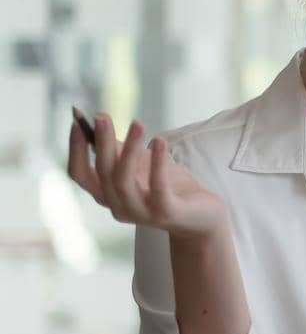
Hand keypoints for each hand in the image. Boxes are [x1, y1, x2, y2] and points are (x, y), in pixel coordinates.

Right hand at [67, 113, 226, 237]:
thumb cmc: (169, 187)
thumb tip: (99, 121)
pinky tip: (159, 141)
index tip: (77, 120)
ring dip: (128, 149)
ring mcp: (140, 212)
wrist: (202, 216)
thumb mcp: (141, 165)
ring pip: (123, 180)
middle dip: (102, 142)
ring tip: (137, 123)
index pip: (79, 174)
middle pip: (102, 172)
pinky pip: (157, 186)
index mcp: (107, 194)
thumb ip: (120, 150)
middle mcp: (118, 206)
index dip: (75, 149)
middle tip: (103, 117)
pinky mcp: (165, 213)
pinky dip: (157, 162)